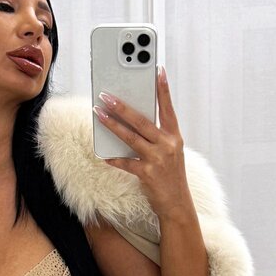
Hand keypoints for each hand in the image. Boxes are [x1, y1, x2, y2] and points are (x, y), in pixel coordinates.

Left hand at [93, 65, 192, 218]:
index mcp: (174, 137)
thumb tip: (132, 124)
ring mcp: (157, 159)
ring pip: (131, 137)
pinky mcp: (147, 173)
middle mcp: (167, 145)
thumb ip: (156, 138)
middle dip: (122, 106)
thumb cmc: (170, 177)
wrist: (177, 204)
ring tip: (99, 114)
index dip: (163, 89)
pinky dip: (114, 159)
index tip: (158, 71)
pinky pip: (126, 162)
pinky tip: (104, 156)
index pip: (168, 108)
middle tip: (106, 95)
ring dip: (112, 125)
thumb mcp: (170, 153)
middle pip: (142, 120)